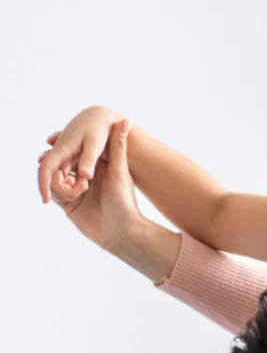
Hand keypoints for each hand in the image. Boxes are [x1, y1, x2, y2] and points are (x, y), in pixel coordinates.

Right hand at [40, 118, 143, 252]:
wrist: (122, 233)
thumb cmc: (125, 202)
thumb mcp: (120, 171)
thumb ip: (119, 145)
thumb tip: (126, 119)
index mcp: (97, 167)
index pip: (76, 152)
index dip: (65, 146)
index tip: (58, 140)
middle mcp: (86, 177)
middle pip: (62, 164)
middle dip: (58, 164)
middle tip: (58, 162)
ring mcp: (76, 191)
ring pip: (56, 178)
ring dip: (61, 180)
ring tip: (81, 187)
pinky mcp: (69, 204)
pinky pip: (55, 193)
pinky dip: (60, 191)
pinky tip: (76, 194)